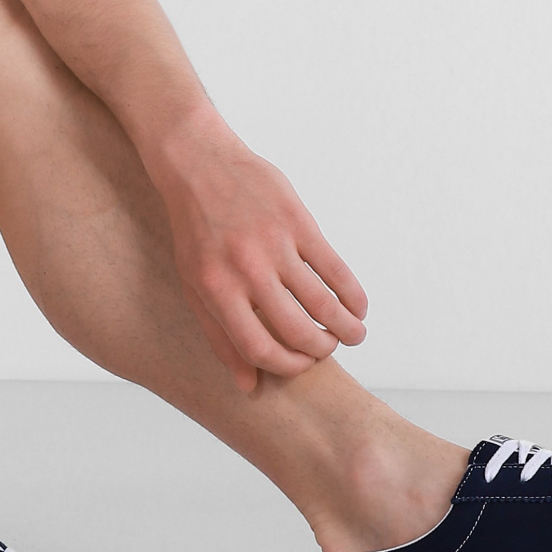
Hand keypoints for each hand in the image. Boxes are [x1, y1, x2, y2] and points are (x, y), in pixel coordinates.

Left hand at [163, 135, 367, 392]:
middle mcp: (246, 270)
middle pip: (297, 331)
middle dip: (321, 350)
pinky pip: (335, 268)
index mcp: (216, 290)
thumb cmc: (195, 232)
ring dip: (347, 328)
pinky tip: (357, 306)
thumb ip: (220, 337)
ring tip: (353, 334)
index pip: (260, 349)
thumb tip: (248, 387)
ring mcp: (274, 244)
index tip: (302, 366)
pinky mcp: (297, 221)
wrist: (199, 164)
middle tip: (329, 349)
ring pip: (323, 303)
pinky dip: (353, 294)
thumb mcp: (194, 284)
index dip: (288, 367)